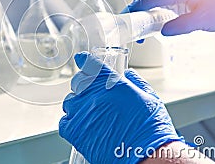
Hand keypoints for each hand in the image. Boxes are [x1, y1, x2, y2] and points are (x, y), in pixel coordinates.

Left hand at [59, 52, 183, 162]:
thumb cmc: (150, 129)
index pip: (90, 64)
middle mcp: (94, 95)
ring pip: (70, 102)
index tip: (81, 60)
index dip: (84, 60)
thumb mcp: (149, 98)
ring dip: (77, 105)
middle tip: (93, 95)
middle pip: (77, 82)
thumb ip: (136, 82)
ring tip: (90, 114)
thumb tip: (128, 74)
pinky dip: (70, 122)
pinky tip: (82, 126)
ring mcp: (82, 113)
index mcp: (111, 83)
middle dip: (83, 85)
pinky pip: (64, 122)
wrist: (145, 154)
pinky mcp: (75, 132)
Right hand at [124, 0, 214, 35]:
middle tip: (125, 20)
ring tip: (132, 23)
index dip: (142, 5)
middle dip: (135, 5)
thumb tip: (163, 31)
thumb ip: (183, 26)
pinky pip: (156, 0)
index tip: (131, 15)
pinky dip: (147, 10)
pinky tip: (145, 23)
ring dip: (139, 7)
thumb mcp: (203, 21)